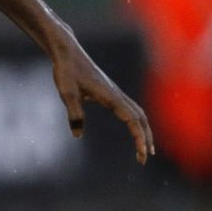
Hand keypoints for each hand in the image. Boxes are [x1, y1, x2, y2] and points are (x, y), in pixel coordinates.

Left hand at [46, 31, 154, 163]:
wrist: (67, 52)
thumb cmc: (66, 71)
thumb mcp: (67, 93)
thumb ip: (74, 114)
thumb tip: (77, 135)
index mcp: (110, 96)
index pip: (132, 120)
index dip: (139, 137)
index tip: (142, 154)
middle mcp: (117, 95)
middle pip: (140, 118)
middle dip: (145, 138)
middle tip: (145, 158)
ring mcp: (115, 93)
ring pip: (137, 113)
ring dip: (143, 130)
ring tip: (145, 148)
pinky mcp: (110, 92)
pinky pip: (129, 108)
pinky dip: (135, 121)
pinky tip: (132, 129)